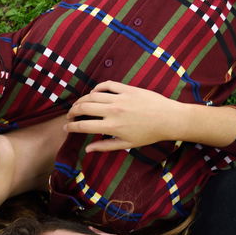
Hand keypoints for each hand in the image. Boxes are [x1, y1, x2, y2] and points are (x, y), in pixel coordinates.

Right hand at [65, 81, 188, 152]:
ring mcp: (120, 98)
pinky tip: (94, 93)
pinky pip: (107, 85)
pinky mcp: (128, 89)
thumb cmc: (149, 134)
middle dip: (72, 111)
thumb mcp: (126, 144)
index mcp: (112, 127)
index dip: (71, 126)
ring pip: (92, 95)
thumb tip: (87, 149)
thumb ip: (105, 146)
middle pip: (84, 108)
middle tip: (69, 115)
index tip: (66, 127)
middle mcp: (113, 111)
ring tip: (78, 105)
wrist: (169, 119)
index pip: (84, 125)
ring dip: (82, 100)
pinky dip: (97, 88)